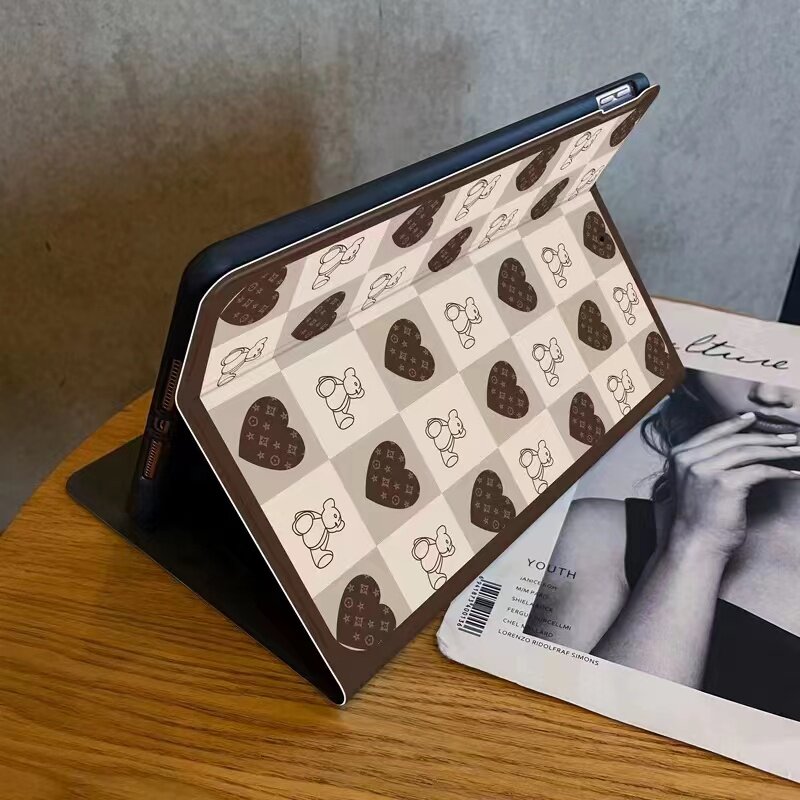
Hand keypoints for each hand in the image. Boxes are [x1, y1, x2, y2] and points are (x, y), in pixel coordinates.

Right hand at [666, 412, 799, 559]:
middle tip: (788, 437)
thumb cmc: (697, 518)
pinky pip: (760, 470)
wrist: (694, 544)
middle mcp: (689, 459)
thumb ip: (703, 462)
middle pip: (734, 440)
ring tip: (795, 450)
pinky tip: (794, 473)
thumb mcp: (692, 482)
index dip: (734, 425)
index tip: (754, 419)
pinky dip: (781, 471)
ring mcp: (706, 470)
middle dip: (765, 437)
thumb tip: (735, 447)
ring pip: (749, 451)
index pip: (711, 433)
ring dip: (777, 450)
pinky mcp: (725, 483)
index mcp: (679, 455)